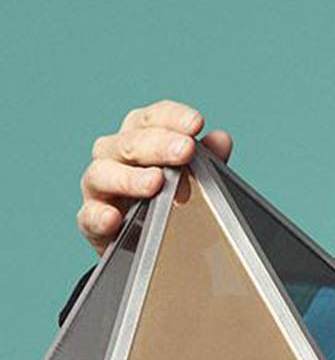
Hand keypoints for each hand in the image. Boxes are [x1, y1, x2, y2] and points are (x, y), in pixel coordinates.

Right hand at [78, 100, 233, 254]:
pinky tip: (114, 218)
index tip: (196, 123)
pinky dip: (99, 215)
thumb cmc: (171, 197)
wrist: (152, 242)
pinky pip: (88, 215)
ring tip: (156, 182)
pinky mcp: (92, 220)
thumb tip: (221, 139)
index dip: (174, 117)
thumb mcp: (196, 177)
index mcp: (142, 136)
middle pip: (130, 142)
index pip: (153, 118)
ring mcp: (100, 187)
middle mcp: (114, 155)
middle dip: (159, 144)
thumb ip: (209, 159)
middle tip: (185, 151)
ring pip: (102, 173)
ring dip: (130, 177)